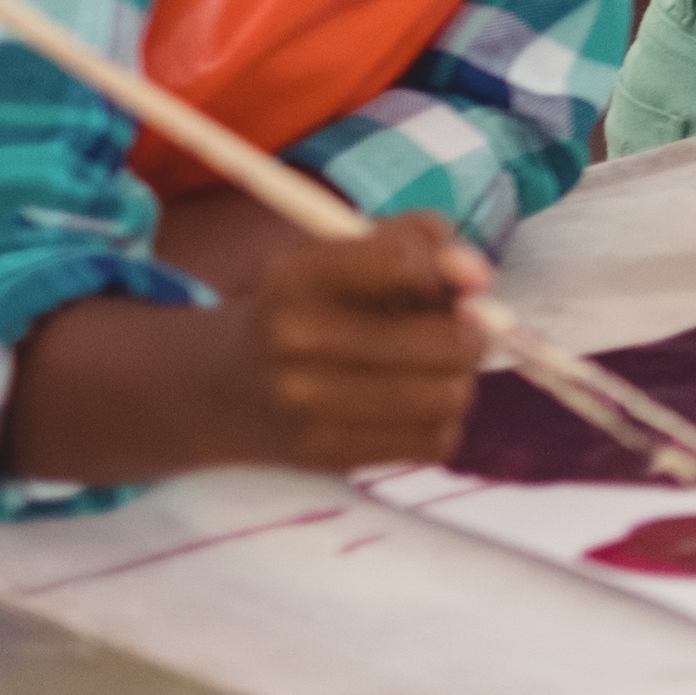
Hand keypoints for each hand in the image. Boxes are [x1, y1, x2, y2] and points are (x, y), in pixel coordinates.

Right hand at [215, 210, 491, 472]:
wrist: (214, 388)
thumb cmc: (301, 308)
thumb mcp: (337, 254)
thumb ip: (417, 240)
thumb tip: (480, 277)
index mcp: (296, 275)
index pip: (407, 261)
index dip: (445, 271)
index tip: (442, 283)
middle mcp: (296, 339)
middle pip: (449, 341)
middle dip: (471, 334)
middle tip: (458, 331)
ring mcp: (308, 404)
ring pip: (449, 396)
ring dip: (459, 380)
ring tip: (434, 369)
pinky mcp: (326, 454)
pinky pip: (434, 440)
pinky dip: (440, 421)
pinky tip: (410, 405)